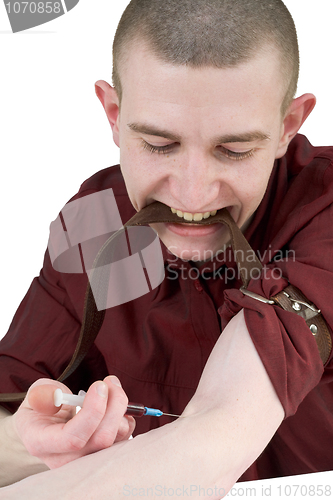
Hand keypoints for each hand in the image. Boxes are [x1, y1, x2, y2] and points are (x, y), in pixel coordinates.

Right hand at [11, 376, 134, 468]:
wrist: (45, 423)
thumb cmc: (41, 406)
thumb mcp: (37, 394)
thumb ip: (44, 393)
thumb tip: (58, 396)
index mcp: (41, 443)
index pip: (73, 438)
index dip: (92, 411)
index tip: (99, 385)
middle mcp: (63, 460)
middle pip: (100, 441)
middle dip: (113, 406)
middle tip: (111, 381)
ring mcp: (83, 461)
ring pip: (114, 440)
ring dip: (121, 409)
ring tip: (112, 388)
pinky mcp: (100, 456)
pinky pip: (122, 440)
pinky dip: (125, 419)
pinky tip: (115, 405)